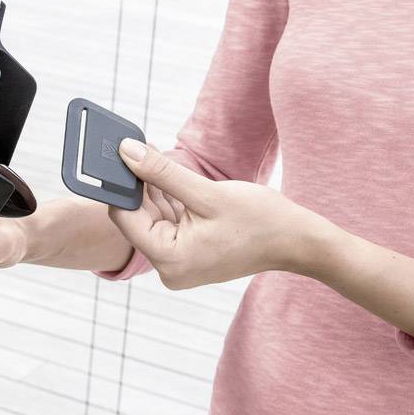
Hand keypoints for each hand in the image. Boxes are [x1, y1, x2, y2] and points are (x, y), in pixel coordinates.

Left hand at [108, 139, 323, 289]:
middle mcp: (170, 269)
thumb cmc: (259, 220)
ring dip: (153, 187)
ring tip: (149, 152)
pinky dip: (169, 199)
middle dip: (137, 183)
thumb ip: (162, 173)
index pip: (126, 218)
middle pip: (138, 218)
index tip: (116, 153)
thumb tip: (126, 152)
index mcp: (170, 260)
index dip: (120, 184)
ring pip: (154, 218)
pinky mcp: (190, 254)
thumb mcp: (206, 192)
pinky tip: (167, 172)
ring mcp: (180, 264)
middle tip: (131, 145)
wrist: (297, 241)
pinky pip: (170, 223)